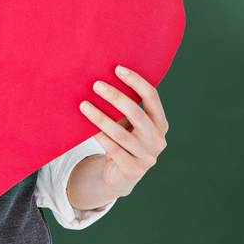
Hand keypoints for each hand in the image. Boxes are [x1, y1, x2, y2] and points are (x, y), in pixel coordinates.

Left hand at [78, 64, 169, 197]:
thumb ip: (124, 108)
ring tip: (83, 105)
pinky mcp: (133, 170)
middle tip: (96, 84)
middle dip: (116, 97)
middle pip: (137, 113)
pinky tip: (87, 128)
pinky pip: (113, 150)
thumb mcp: (129, 124)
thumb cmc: (123, 140)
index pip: (152, 97)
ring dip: (101, 117)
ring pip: (121, 133)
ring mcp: (147, 156)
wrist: (120, 175)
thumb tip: (101, 79)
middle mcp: (158, 139)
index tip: (117, 68)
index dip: (136, 81)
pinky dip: (100, 137)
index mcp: (160, 123)